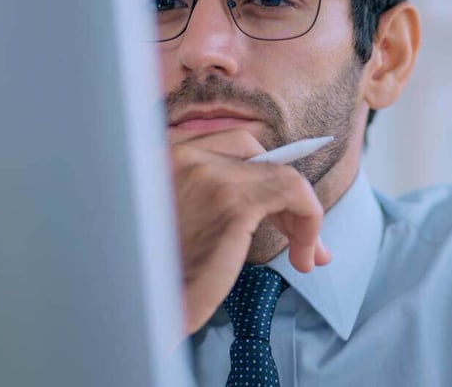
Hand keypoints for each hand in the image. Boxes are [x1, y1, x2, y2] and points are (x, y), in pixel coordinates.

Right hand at [170, 130, 330, 333]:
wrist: (141, 307)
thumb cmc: (157, 274)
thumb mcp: (174, 220)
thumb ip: (205, 197)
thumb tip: (263, 197)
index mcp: (165, 156)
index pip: (233, 143)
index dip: (262, 173)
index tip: (278, 207)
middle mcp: (184, 155)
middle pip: (257, 154)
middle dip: (284, 193)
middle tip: (297, 235)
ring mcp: (209, 175)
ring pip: (282, 174)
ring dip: (304, 216)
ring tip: (307, 253)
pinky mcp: (233, 203)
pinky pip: (294, 192)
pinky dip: (310, 221)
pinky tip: (303, 256)